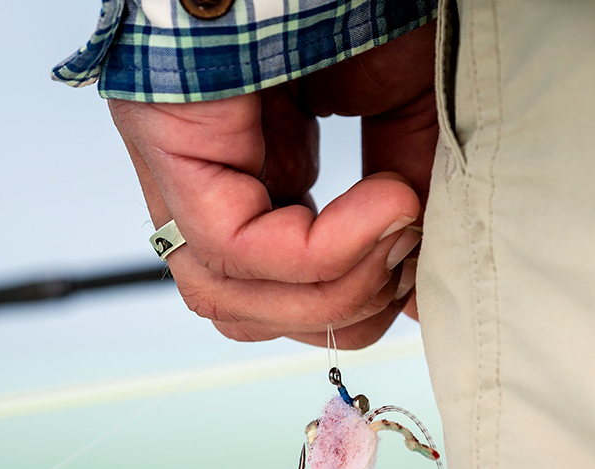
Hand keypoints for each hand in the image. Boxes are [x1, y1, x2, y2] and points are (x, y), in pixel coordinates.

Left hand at [108, 21, 437, 348]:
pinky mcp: (174, 148)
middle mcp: (206, 183)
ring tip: (396, 239)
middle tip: (406, 269)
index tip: (416, 280)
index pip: (270, 287)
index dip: (348, 305)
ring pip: (222, 295)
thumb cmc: (341, 2)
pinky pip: (232, 245)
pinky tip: (386, 209)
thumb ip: (405, 198)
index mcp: (252, 172)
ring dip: (328, 294)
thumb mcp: (397, 108)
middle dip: (338, 311)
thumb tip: (420, 291)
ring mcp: (180, 169)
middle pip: (242, 306)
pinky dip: (320, 251)